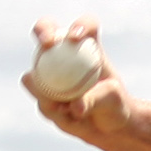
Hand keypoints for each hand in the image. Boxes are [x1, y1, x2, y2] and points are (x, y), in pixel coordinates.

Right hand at [25, 17, 127, 146]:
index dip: (81, 25)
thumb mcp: (111, 100)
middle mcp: (64, 52)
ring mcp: (48, 71)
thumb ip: (95, 99)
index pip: (87, 27)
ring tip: (65, 109)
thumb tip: (75, 105)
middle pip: (46, 30)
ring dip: (44, 89)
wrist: (105, 125)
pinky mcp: (41, 92)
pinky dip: (51, 110)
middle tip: (47, 43)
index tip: (76, 38)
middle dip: (43, 31)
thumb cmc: (114, 104)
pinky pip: (40, 100)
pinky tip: (65, 117)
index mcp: (88, 45)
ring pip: (36, 71)